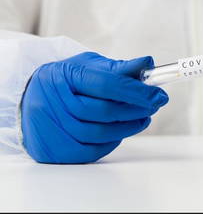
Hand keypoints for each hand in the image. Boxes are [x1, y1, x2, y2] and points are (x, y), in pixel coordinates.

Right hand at [21, 52, 167, 163]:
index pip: (106, 84)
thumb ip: (119, 68)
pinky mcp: (53, 149)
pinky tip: (121, 133)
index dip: (136, 91)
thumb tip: (148, 63)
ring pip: (100, 133)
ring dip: (128, 128)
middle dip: (136, 109)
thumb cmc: (68, 80)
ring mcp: (51, 127)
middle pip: (104, 111)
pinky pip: (91, 151)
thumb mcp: (89, 66)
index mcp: (64, 75)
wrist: (32, 98)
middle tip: (155, 105)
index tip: (159, 95)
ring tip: (143, 118)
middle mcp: (53, 101)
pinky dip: (112, 142)